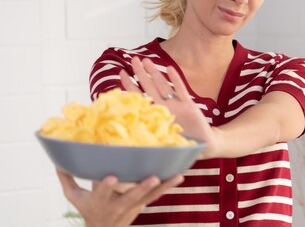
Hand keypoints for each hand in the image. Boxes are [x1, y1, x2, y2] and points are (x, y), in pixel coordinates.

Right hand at [56, 169, 182, 226]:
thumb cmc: (89, 209)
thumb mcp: (75, 197)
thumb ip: (67, 179)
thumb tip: (57, 161)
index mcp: (101, 200)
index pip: (102, 192)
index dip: (106, 186)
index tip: (111, 177)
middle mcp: (119, 204)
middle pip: (131, 196)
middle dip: (141, 187)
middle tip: (152, 178)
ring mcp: (134, 205)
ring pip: (150, 195)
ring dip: (164, 186)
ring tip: (177, 176)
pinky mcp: (143, 204)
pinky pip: (157, 195)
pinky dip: (168, 186)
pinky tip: (180, 176)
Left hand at [119, 57, 217, 157]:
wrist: (204, 146)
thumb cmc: (182, 147)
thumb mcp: (162, 146)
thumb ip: (148, 141)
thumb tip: (124, 143)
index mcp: (155, 118)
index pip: (139, 98)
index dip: (129, 86)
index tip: (121, 73)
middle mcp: (164, 109)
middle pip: (149, 87)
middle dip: (140, 73)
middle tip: (133, 59)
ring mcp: (177, 106)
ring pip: (163, 86)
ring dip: (155, 72)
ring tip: (147, 60)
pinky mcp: (190, 106)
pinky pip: (181, 90)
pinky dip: (176, 79)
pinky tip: (170, 68)